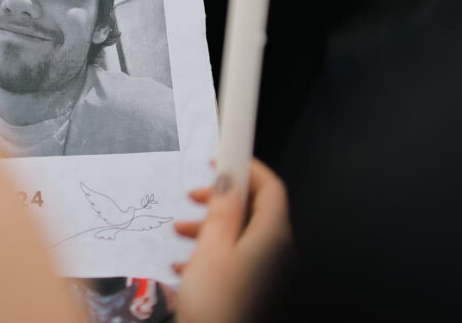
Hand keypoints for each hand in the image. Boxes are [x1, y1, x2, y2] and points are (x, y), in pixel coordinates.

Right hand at [171, 160, 291, 322]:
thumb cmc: (220, 306)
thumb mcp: (211, 248)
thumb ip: (222, 210)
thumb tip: (229, 182)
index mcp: (273, 237)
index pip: (270, 186)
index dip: (246, 166)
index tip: (224, 155)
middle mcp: (279, 255)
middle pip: (254, 211)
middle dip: (221, 200)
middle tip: (194, 195)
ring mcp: (270, 276)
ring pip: (241, 237)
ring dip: (211, 228)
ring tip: (181, 233)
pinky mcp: (256, 292)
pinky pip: (238, 262)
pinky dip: (213, 254)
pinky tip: (187, 266)